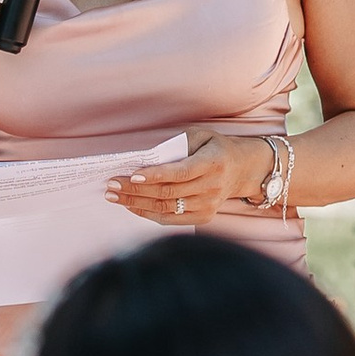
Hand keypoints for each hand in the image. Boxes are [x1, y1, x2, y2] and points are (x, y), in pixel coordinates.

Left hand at [105, 136, 273, 228]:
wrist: (243, 169)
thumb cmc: (215, 148)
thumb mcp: (201, 136)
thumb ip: (176, 145)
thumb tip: (146, 159)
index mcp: (213, 163)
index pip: (180, 173)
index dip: (155, 175)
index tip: (132, 174)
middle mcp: (212, 187)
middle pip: (167, 193)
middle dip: (135, 190)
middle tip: (112, 186)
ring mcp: (208, 205)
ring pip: (166, 208)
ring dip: (136, 203)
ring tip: (114, 196)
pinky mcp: (204, 217)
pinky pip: (170, 219)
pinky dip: (148, 213)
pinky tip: (131, 206)